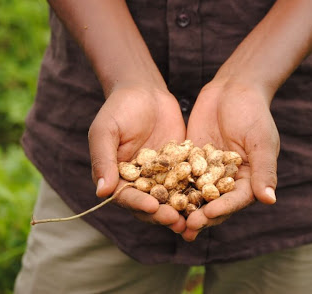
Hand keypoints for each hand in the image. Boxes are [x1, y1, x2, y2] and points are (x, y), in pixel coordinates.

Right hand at [88, 85, 186, 232]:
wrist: (144, 90)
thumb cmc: (118, 108)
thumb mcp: (106, 130)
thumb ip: (103, 159)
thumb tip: (102, 192)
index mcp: (117, 178)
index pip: (127, 197)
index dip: (139, 204)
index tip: (153, 207)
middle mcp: (139, 182)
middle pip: (150, 204)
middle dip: (163, 214)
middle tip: (177, 221)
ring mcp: (161, 176)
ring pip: (171, 198)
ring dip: (181, 210)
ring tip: (194, 219)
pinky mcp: (179, 167)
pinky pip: (188, 181)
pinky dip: (197, 191)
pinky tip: (209, 197)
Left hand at [182, 79, 278, 240]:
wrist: (233, 87)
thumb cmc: (253, 112)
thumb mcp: (260, 140)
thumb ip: (263, 170)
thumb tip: (269, 200)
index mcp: (249, 179)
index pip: (235, 200)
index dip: (222, 209)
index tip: (207, 215)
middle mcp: (228, 179)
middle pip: (213, 203)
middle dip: (200, 215)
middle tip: (185, 228)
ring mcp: (208, 170)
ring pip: (194, 193)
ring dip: (183, 208)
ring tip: (169, 220)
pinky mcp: (191, 159)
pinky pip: (180, 174)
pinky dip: (170, 185)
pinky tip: (156, 194)